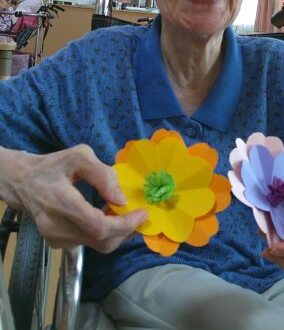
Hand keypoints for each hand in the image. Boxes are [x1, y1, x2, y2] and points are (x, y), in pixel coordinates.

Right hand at [1, 145, 147, 251]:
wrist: (21, 182)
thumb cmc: (52, 166)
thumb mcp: (78, 156)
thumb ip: (102, 175)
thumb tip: (121, 199)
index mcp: (61, 202)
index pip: (98, 226)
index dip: (125, 224)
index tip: (142, 214)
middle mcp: (57, 226)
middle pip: (101, 241)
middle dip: (126, 230)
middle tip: (139, 214)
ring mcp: (55, 238)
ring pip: (97, 245)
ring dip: (116, 231)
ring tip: (122, 212)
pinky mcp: (57, 243)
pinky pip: (88, 243)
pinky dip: (103, 233)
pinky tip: (105, 215)